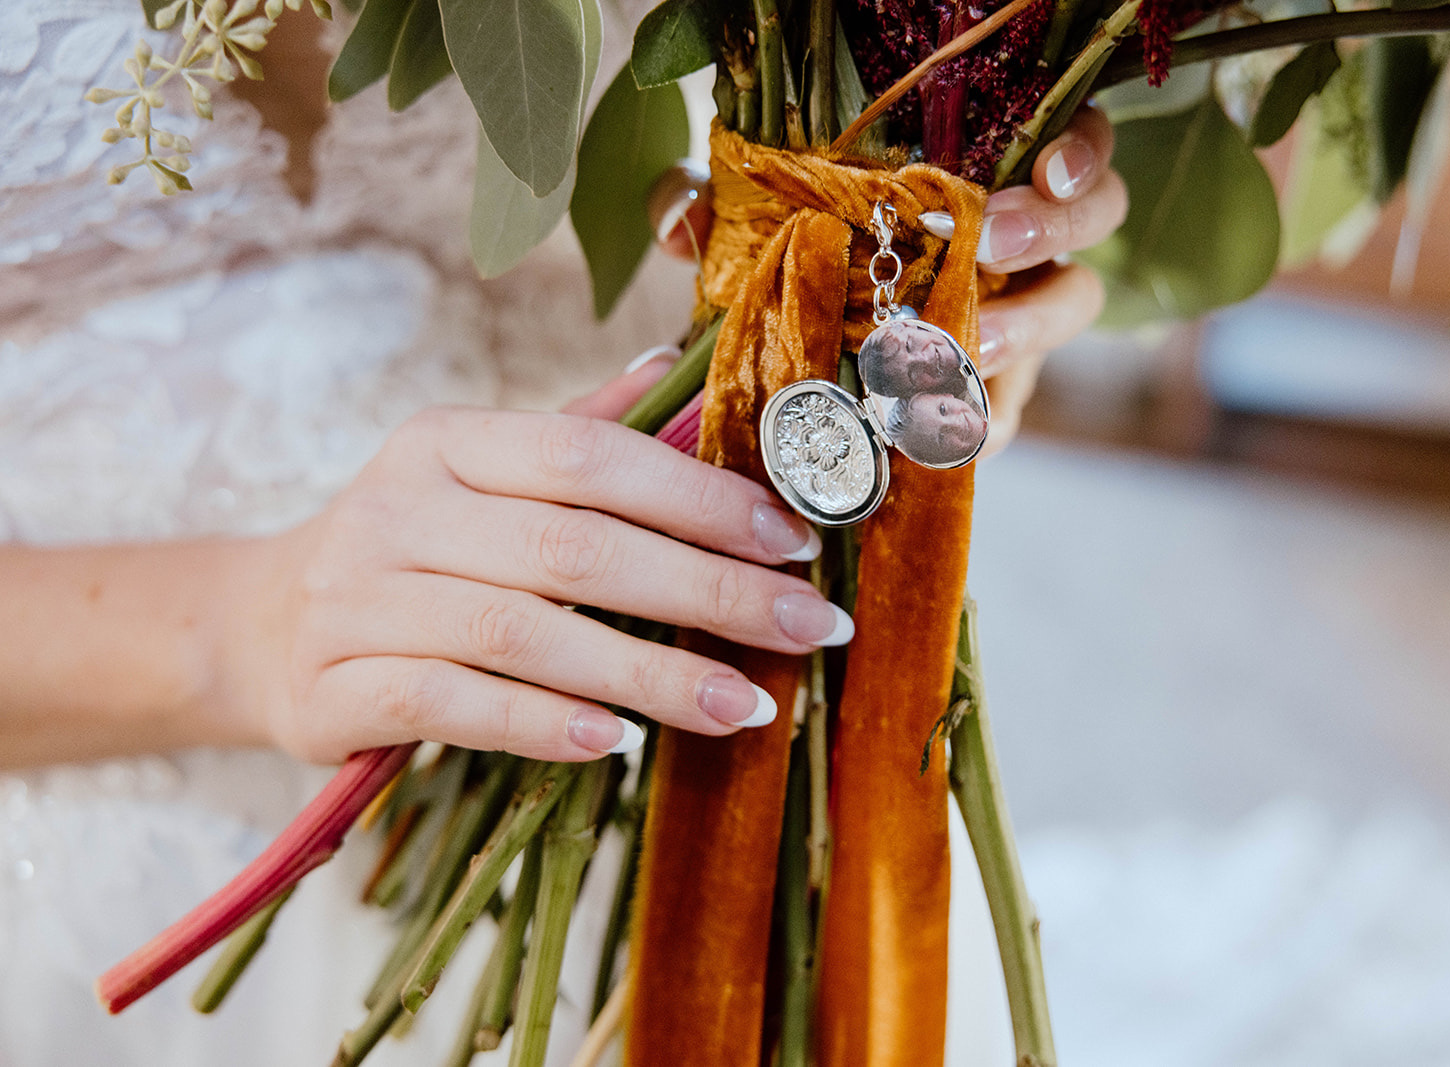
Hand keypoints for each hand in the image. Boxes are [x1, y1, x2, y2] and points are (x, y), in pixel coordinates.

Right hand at [228, 356, 849, 764]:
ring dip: (646, 674)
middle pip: (574, 549)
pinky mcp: (331, 690)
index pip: (589, 458)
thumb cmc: (412, 550)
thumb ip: (576, 434)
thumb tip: (678, 366)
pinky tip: (616, 743)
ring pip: (521, 632)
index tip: (795, 542)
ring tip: (742, 704)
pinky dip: (538, 725)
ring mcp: (357, 601)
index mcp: (447, 444)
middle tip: (808, 630)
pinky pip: (449, 703)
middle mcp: (398, 510)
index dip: (699, 498)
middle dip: (708, 591)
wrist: (260, 627)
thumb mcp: (478, 478)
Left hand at [648, 107, 1127, 454]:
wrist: (795, 372)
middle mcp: (1021, 243)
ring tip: (972, 342)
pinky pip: (1017, 410)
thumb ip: (711, 204)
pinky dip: (988, 419)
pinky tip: (947, 429)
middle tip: (997, 239)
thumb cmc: (787, 264)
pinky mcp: (1000, 398)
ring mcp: (1022, 320)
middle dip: (1054, 228)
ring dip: (1029, 323)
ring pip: (1070, 309)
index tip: (1044, 168)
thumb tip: (676, 222)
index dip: (1076, 155)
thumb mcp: (743, 225)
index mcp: (981, 175)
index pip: (1066, 148)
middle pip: (1091, 223)